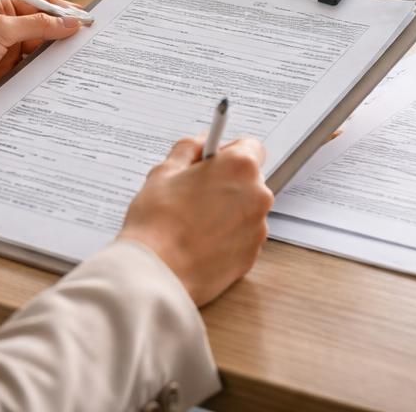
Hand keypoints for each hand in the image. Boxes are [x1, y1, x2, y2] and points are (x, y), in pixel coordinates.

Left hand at [0, 0, 83, 134]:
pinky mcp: (3, 83)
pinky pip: (30, 79)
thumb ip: (37, 26)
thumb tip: (70, 22)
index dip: (63, 12)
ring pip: (38, 57)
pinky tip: (60, 81)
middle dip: (63, 36)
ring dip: (54, 60)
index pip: (38, 7)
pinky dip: (44, 79)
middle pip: (42, 32)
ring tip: (81, 63)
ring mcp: (3, 59)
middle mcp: (2, 33)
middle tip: (91, 43)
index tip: (88, 21)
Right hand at [118, 136, 274, 305]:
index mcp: (240, 167)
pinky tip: (199, 241)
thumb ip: (188, 149)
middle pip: (248, 179)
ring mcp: (257, 228)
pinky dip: (226, 236)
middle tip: (195, 193)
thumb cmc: (158, 223)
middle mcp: (257, 195)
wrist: (157, 272)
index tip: (213, 160)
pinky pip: (242, 237)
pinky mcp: (251, 255)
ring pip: (245, 210)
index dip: (227, 152)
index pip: (250, 146)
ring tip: (193, 222)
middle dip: (226, 182)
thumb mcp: (164, 171)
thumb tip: (198, 144)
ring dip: (227, 211)